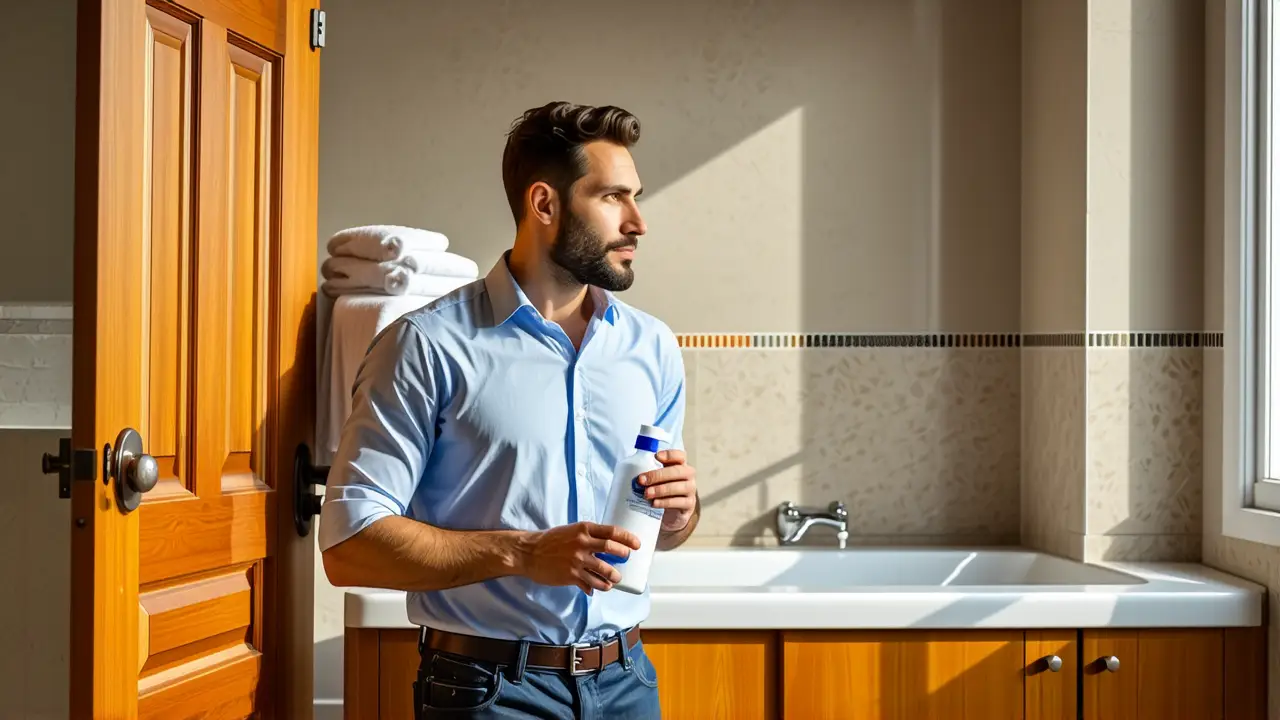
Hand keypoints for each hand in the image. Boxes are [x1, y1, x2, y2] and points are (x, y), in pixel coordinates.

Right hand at [517, 522, 640, 594]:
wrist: (528, 552)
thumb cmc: (550, 540)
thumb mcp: (570, 531)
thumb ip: (588, 537)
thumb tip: (606, 545)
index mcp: (583, 529)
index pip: (612, 531)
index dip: (627, 538)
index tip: (637, 544)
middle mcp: (582, 543)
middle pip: (611, 548)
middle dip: (624, 555)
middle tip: (627, 559)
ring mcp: (577, 561)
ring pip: (604, 570)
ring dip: (614, 577)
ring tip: (616, 579)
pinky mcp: (571, 576)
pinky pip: (591, 584)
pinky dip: (597, 587)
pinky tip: (599, 588)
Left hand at [639, 449, 697, 532]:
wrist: (671, 513)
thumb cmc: (661, 490)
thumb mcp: (656, 479)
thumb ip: (649, 471)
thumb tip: (628, 469)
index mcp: (680, 465)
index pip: (680, 456)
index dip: (669, 455)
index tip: (656, 456)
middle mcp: (688, 476)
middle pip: (677, 471)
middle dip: (658, 475)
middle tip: (641, 480)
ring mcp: (690, 490)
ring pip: (678, 487)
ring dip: (660, 489)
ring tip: (646, 494)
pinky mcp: (689, 505)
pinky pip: (679, 502)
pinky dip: (665, 502)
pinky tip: (654, 503)